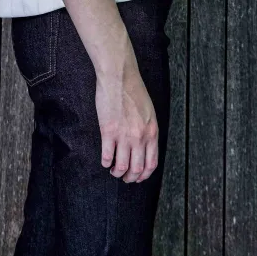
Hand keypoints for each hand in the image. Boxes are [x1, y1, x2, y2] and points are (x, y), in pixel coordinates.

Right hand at [95, 65, 158, 183]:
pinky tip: (104, 160)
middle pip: (137, 169)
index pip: (151, 163)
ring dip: (117, 172)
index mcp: (152, 132)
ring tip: (113, 170)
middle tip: (124, 178)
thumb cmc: (134, 91)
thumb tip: (144, 146)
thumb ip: (148, 130)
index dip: (144, 175)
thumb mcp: (149, 112)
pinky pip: (107, 155)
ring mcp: (124, 135)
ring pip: (121, 166)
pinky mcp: (108, 131)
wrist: (120, 77)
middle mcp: (140, 137)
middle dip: (130, 178)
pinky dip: (105, 162)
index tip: (138, 177)